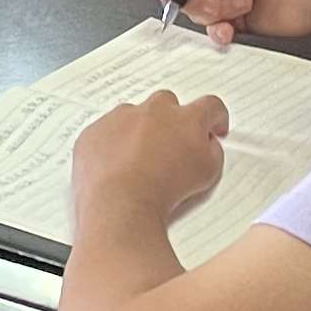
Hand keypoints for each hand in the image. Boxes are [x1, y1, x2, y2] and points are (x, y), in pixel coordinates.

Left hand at [70, 88, 229, 234]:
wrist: (120, 205)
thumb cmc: (162, 191)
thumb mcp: (207, 174)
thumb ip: (213, 151)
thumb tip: (207, 145)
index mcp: (186, 118)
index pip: (209, 106)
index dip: (214, 118)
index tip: (213, 128)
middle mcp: (154, 110)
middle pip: (168, 104)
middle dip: (172, 122)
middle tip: (170, 149)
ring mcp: (121, 118)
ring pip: (134, 116)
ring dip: (139, 132)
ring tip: (139, 163)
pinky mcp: (96, 131)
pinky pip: (106, 132)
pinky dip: (112, 145)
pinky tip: (116, 169)